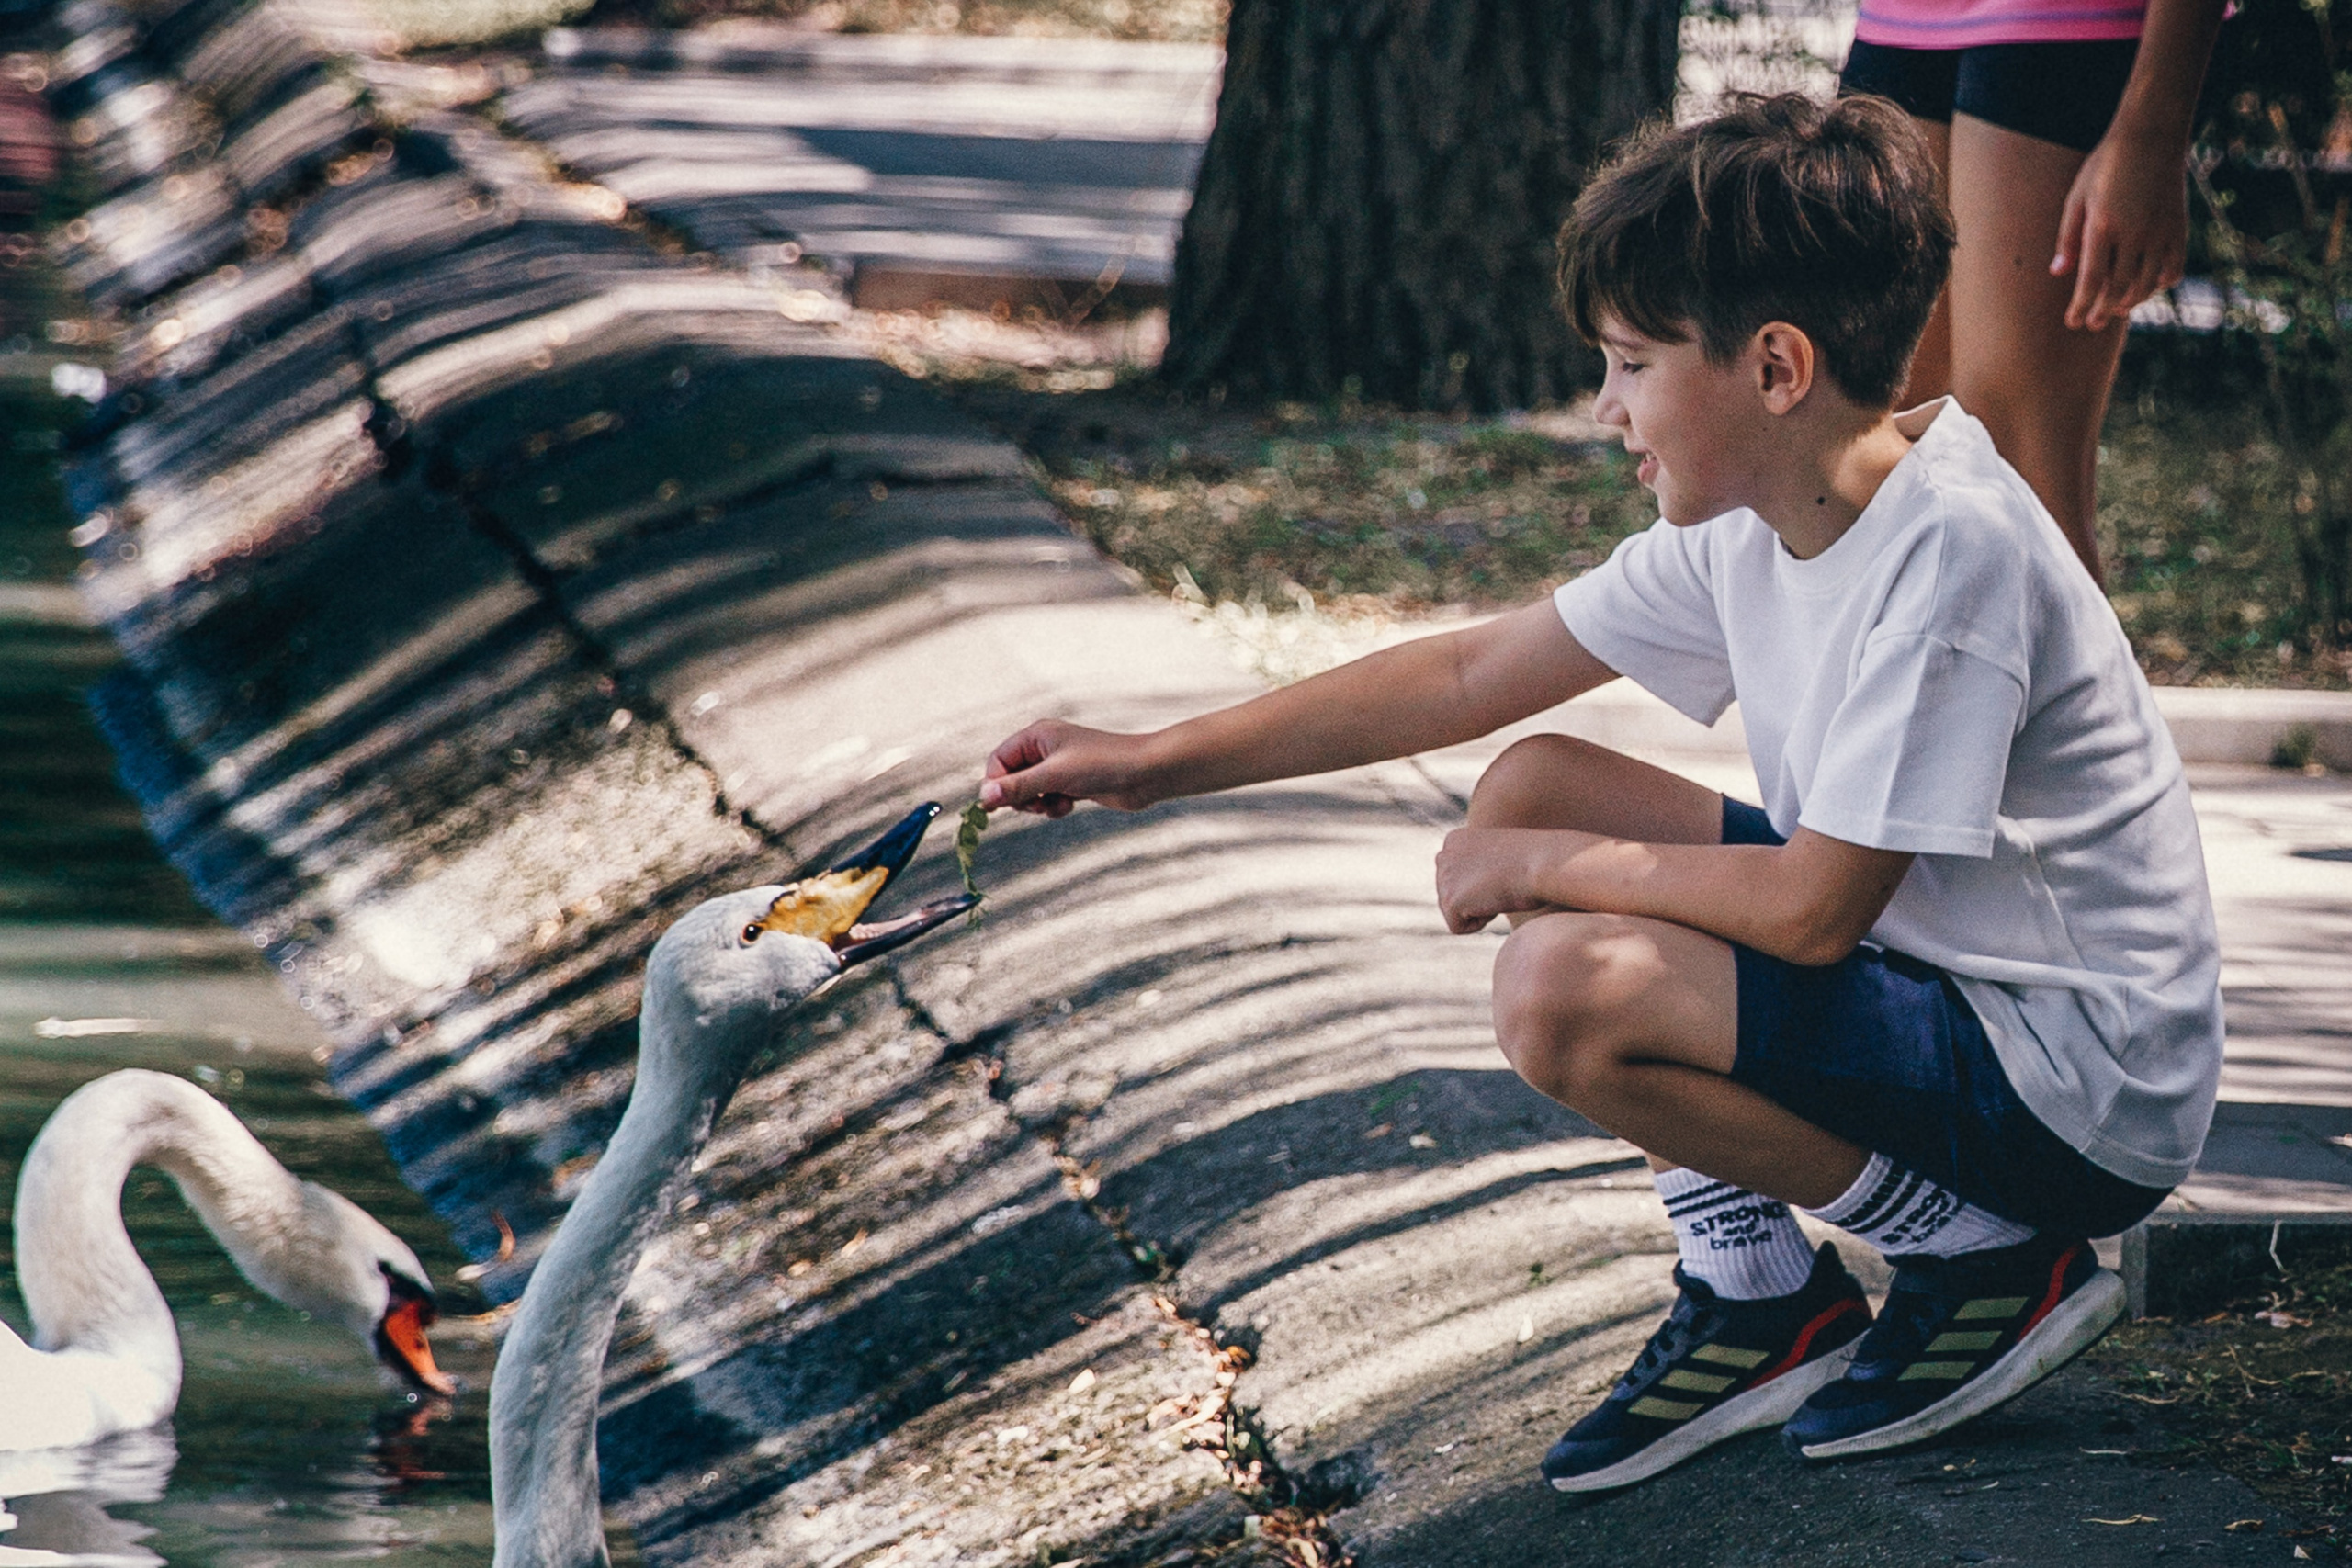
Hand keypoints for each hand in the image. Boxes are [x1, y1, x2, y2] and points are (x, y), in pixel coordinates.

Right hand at [979, 720, 1160, 817]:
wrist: (1146, 773)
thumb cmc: (1103, 765)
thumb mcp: (1055, 777)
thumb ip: (1018, 787)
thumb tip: (983, 798)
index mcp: (1037, 735)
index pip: (998, 760)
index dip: (995, 784)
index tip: (996, 807)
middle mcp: (1045, 748)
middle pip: (1011, 778)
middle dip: (1019, 796)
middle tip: (1035, 805)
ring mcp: (1059, 766)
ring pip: (1030, 792)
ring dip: (1038, 804)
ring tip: (1056, 804)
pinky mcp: (1073, 783)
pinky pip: (1048, 799)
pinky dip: (1054, 807)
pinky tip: (1069, 806)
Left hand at [1434, 827, 1568, 933]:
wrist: (1543, 862)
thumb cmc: (1534, 860)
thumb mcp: (1498, 856)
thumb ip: (1478, 866)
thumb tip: (1471, 888)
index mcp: (1454, 841)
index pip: (1459, 879)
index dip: (1485, 885)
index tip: (1503, 873)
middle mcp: (1443, 855)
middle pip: (1453, 897)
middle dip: (1478, 899)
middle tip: (1502, 884)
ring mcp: (1443, 877)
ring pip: (1456, 913)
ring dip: (1481, 910)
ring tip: (1500, 890)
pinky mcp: (1450, 900)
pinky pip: (1459, 928)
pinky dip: (1481, 923)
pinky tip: (1495, 902)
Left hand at [2051, 126, 2189, 331]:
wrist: (2151, 136)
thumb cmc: (2105, 166)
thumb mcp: (2077, 198)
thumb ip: (2068, 238)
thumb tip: (2058, 274)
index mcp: (2103, 226)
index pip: (2091, 279)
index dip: (2082, 306)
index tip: (2073, 323)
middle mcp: (2134, 233)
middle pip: (2119, 287)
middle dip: (2104, 310)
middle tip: (2093, 324)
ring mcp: (2160, 231)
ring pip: (2147, 282)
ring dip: (2131, 301)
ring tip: (2117, 309)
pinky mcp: (2179, 227)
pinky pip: (2174, 267)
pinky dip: (2161, 283)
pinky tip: (2149, 288)